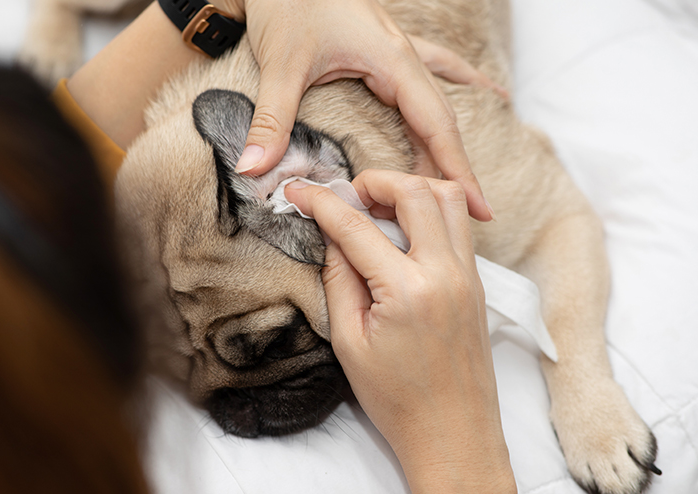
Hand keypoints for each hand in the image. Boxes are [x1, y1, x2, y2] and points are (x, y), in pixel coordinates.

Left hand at [229, 0, 497, 220]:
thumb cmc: (286, 4)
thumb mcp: (280, 65)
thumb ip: (272, 120)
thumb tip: (256, 170)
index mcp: (391, 60)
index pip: (436, 124)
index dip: (457, 169)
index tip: (479, 206)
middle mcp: (403, 56)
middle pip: (442, 119)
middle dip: (458, 166)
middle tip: (478, 213)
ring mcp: (398, 49)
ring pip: (438, 100)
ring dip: (451, 141)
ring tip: (467, 181)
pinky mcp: (386, 47)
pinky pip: (435, 69)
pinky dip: (459, 85)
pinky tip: (484, 91)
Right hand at [284, 170, 514, 493]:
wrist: (453, 434)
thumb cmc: (397, 399)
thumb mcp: (349, 342)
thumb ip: (339, 279)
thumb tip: (333, 236)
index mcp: (408, 291)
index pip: (356, 226)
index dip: (321, 202)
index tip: (299, 190)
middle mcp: (446, 273)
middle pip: (416, 190)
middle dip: (375, 181)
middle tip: (348, 197)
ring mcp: (468, 275)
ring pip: (448, 199)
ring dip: (410, 190)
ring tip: (378, 210)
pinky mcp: (477, 283)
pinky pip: (459, 225)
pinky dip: (431, 211)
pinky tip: (403, 232)